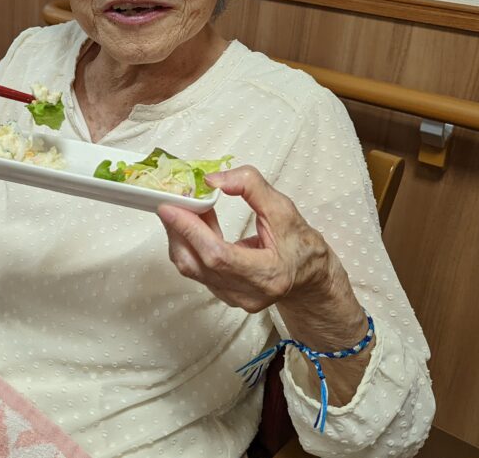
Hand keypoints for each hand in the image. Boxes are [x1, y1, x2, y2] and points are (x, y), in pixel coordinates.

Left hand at [157, 165, 344, 315]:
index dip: (191, 230)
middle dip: (178, 229)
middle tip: (171, 200)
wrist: (308, 278)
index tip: (170, 207)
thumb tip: (212, 179)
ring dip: (181, 235)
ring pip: (192, 268)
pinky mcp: (224, 295)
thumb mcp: (284, 208)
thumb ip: (251, 187)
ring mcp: (233, 299)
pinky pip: (197, 270)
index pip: (218, 255)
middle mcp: (247, 294)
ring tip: (184, 207)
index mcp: (268, 275)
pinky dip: (190, 244)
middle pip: (197, 263)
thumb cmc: (300, 244)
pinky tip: (194, 224)